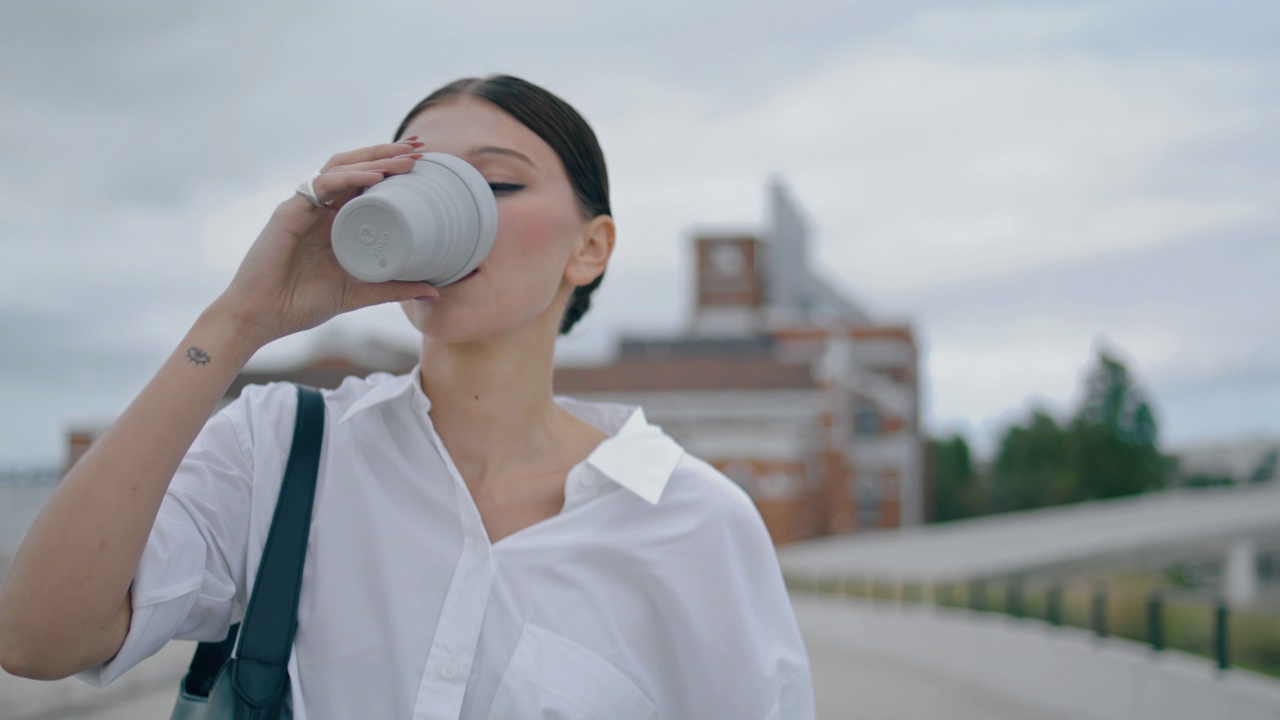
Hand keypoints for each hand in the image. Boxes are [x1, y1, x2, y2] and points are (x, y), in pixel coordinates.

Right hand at [209, 139, 439, 346]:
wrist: (263, 318)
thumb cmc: (304, 304)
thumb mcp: (361, 293)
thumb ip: (395, 289)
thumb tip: (435, 292)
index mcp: (336, 221)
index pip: (365, 182)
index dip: (392, 167)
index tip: (423, 161)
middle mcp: (320, 208)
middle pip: (355, 166)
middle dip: (387, 153)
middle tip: (420, 147)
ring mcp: (304, 208)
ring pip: (340, 168)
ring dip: (374, 159)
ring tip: (405, 158)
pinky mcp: (289, 213)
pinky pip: (321, 186)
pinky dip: (349, 177)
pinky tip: (374, 176)